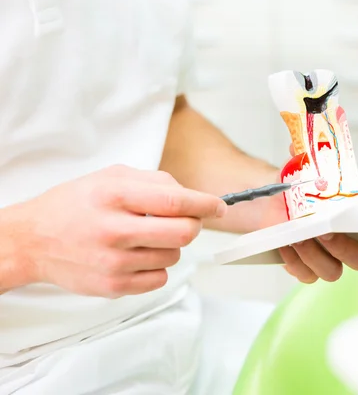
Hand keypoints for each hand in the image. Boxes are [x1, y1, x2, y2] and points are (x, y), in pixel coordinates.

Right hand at [5, 165, 225, 297]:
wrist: (33, 240)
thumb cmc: (76, 204)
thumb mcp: (111, 177)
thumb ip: (155, 182)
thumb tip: (193, 197)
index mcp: (114, 195)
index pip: (176, 202)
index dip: (205, 204)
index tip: (219, 206)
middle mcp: (113, 230)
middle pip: (183, 233)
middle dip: (193, 225)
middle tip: (186, 221)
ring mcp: (113, 262)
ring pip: (174, 257)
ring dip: (171, 246)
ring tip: (146, 237)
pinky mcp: (112, 287)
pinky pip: (159, 279)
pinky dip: (157, 266)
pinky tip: (136, 255)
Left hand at [262, 145, 357, 283]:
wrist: (276, 198)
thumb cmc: (300, 183)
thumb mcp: (305, 165)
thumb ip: (309, 154)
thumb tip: (297, 144)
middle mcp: (349, 240)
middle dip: (343, 247)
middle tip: (324, 230)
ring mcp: (329, 258)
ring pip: (332, 272)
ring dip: (315, 256)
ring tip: (298, 236)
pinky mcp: (307, 268)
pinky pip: (307, 276)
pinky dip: (296, 263)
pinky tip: (286, 246)